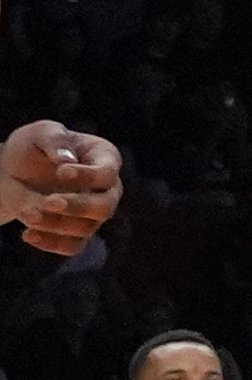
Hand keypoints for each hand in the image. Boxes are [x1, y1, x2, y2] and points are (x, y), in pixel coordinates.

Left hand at [0, 120, 121, 256]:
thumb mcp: (41, 133)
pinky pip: (73, 246)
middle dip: (77, 207)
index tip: (61, 172)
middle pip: (105, 206)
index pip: (107, 173)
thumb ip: (55, 140)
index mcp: (105, 159)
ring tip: (27, 213)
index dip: (88, 176)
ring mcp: (94, 213)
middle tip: (48, 202)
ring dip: (55, 224)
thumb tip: (67, 160)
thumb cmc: (34, 146)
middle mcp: (107, 189)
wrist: (15, 171)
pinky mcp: (77, 232)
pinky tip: (27, 234)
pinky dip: (51, 243)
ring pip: (85, 228)